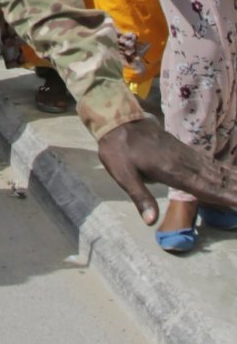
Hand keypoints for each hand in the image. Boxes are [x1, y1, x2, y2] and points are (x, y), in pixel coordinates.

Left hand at [97, 118, 236, 224]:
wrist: (118, 121)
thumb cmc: (118, 150)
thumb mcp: (123, 174)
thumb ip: (140, 197)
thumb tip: (150, 221)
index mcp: (173, 172)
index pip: (207, 189)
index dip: (227, 197)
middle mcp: (186, 164)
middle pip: (219, 180)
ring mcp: (187, 156)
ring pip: (218, 171)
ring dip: (236, 181)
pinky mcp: (185, 152)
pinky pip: (211, 164)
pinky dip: (226, 171)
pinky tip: (233, 176)